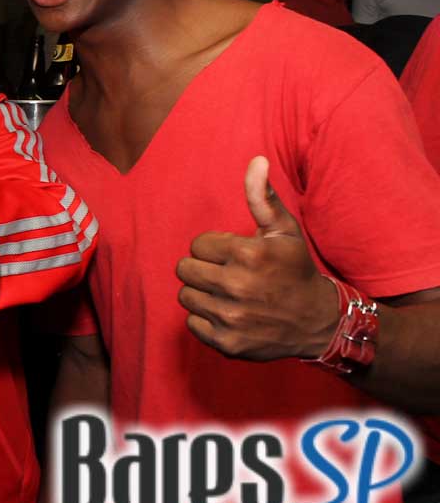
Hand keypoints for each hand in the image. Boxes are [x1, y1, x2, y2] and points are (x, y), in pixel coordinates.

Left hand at [176, 156, 339, 360]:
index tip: (235, 256)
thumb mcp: (283, 231)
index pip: (197, 245)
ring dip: (202, 293)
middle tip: (226, 274)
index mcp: (248, 254)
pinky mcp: (227, 343)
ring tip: (228, 294)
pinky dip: (205, 319)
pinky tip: (229, 314)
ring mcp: (231, 317)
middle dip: (203, 269)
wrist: (318, 321)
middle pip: (184, 269)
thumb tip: (255, 160)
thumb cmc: (295, 269)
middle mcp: (237, 286)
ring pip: (185, 296)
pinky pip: (192, 323)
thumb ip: (262, 197)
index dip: (213, 249)